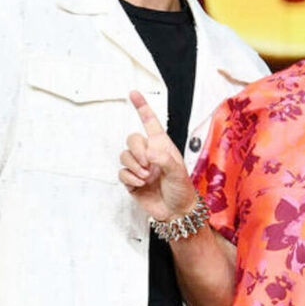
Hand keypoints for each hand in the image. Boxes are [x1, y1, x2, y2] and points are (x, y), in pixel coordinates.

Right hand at [119, 91, 195, 220]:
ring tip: (147, 177)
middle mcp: (149, 153)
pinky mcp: (131, 181)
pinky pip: (122, 172)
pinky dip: (130, 178)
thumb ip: (164, 159)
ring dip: (134, 166)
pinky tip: (141, 184)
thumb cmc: (182, 190)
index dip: (142, 107)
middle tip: (148, 164)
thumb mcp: (178, 172)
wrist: (176, 212)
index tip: (134, 93)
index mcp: (162, 145)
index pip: (150, 122)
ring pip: (124, 155)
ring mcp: (139, 167)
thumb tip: (149, 152)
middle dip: (137, 150)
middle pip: (132, 139)